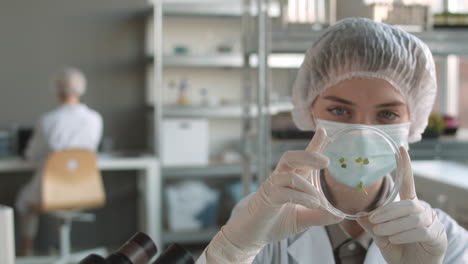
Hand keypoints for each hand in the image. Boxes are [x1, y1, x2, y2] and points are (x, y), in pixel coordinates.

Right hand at [205, 128, 342, 263]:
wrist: (252, 235)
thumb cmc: (275, 223)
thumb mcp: (302, 219)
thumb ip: (319, 216)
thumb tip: (339, 216)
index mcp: (290, 180)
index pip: (302, 159)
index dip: (313, 144)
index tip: (324, 132)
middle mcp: (280, 179)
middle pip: (291, 157)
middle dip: (309, 154)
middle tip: (327, 161)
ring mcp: (272, 187)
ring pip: (288, 173)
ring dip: (307, 186)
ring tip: (319, 200)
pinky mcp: (267, 198)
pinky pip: (284, 192)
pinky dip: (301, 197)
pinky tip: (312, 204)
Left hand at [357, 147, 447, 263]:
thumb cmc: (399, 251)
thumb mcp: (382, 238)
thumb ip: (372, 227)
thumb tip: (358, 214)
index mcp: (409, 207)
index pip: (408, 183)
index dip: (405, 166)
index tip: (401, 149)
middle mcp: (422, 211)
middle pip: (406, 204)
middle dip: (388, 211)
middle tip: (372, 220)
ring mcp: (432, 223)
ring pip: (412, 217)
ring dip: (393, 224)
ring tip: (380, 232)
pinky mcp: (437, 235)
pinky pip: (420, 231)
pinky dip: (404, 235)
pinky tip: (394, 239)